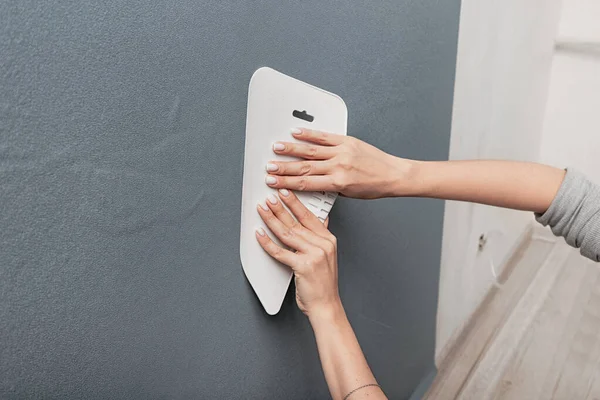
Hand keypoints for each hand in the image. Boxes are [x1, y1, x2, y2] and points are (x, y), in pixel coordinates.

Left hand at [255, 189, 340, 316]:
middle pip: (296, 222)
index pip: (309, 216)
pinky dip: (267, 243)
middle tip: (269, 197)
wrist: (326, 306)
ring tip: (262, 210)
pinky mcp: (303, 266)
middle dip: (280, 207)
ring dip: (272, 220)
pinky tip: (259, 234)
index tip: (285, 192)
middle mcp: (323, 245)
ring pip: (287, 233)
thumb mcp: (328, 256)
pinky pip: (280, 252)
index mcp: (328, 240)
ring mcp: (314, 255)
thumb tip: (321, 220)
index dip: (296, 202)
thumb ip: (322, 237)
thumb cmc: (323, 284)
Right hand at [264, 128, 417, 198]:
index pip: (306, 183)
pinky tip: (297, 132)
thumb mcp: (348, 194)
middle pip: (304, 167)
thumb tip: (311, 183)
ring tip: (276, 148)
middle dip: (283, 167)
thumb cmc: (374, 187)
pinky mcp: (347, 141)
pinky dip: (310, 134)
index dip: (286, 183)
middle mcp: (339, 166)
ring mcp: (342, 152)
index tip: (274, 182)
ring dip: (291, 149)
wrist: (394, 175)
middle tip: (269, 167)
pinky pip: (325, 137)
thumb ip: (329, 187)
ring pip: (311, 151)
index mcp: (338, 182)